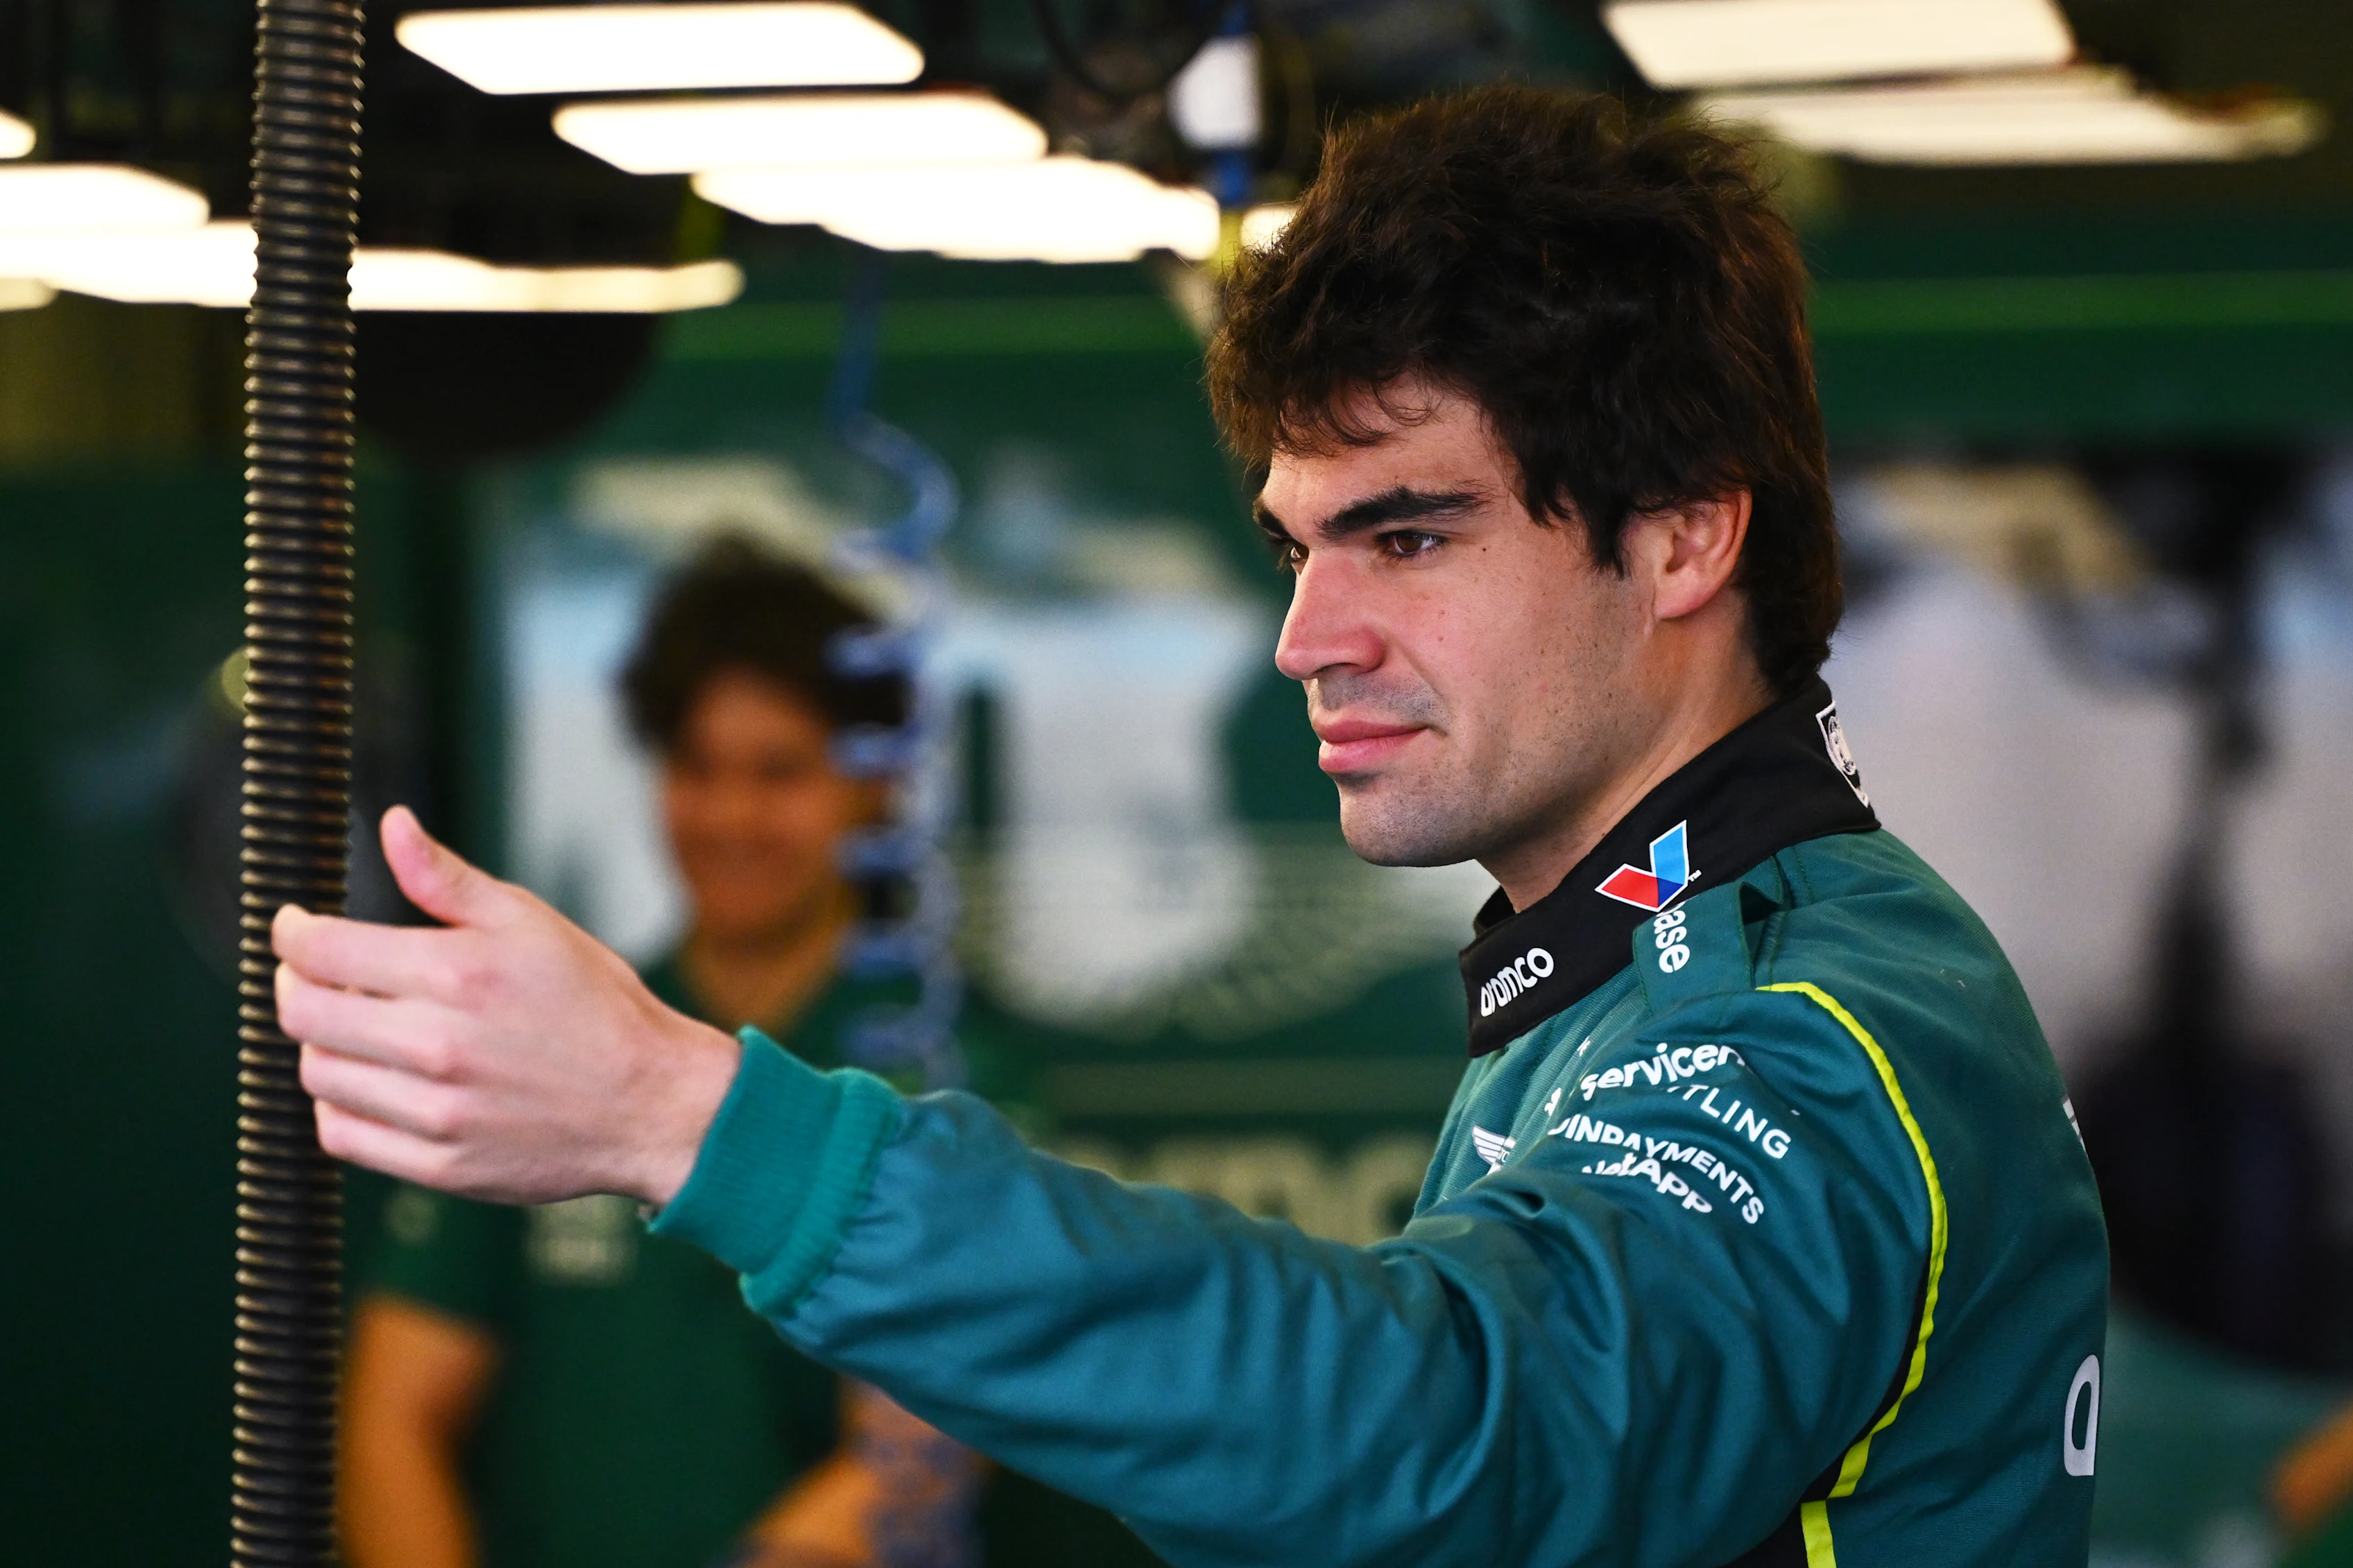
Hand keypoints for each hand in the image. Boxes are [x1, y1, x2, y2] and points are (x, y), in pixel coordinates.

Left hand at [274, 806, 739, 1207]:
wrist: (650, 1102)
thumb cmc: (596, 1006)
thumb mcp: (529, 922)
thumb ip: (447, 878)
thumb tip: (392, 826)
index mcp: (456, 972)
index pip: (320, 949)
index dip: (292, 931)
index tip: (295, 927)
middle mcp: (437, 1044)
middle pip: (302, 1012)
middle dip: (293, 983)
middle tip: (314, 973)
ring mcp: (435, 1111)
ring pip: (316, 1074)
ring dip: (321, 1043)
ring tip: (356, 1027)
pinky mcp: (437, 1163)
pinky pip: (343, 1134)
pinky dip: (339, 1105)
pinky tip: (372, 1081)